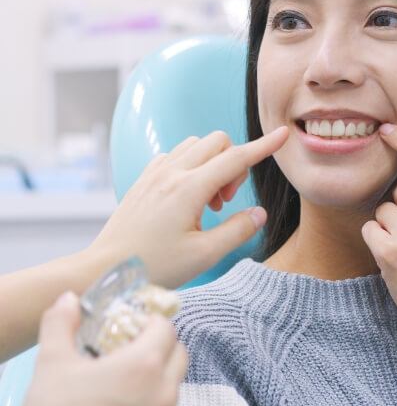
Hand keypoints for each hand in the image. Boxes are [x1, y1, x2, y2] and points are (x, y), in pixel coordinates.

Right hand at [4, 291, 187, 405]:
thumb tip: (68, 298)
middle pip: (179, 352)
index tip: (130, 325)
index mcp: (144, 365)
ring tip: (126, 378)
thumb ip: (61, 322)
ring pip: (175, 383)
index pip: (166, 327)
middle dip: (161, 343)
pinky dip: (155, 401)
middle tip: (131, 347)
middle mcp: (163, 391)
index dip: (149, 320)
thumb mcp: (51, 362)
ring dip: (160, 372)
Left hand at [89, 126, 289, 288]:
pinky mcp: (144, 180)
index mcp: (188, 189)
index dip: (264, 147)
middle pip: (217, 142)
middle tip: (225, 202)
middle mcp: (171, 173)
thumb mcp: (204, 255)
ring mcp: (154, 173)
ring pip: (195, 146)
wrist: (105, 269)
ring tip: (207, 202)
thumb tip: (259, 213)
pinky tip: (187, 197)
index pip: (236, 158)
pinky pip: (175, 156)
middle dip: (233, 164)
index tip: (282, 135)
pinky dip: (191, 166)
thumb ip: (237, 230)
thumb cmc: (154, 266)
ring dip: (212, 164)